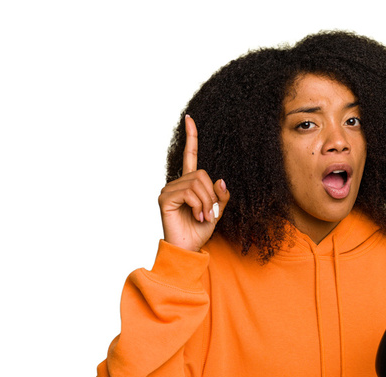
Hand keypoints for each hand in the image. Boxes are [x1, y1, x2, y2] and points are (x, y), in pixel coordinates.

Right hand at [158, 115, 229, 250]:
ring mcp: (169, 190)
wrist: (189, 248)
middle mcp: (177, 183)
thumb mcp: (217, 211)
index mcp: (189, 183)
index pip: (190, 155)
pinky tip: (197, 216)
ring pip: (197, 184)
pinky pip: (189, 193)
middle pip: (202, 174)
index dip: (192, 137)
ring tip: (203, 216)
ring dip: (206, 202)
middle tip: (209, 212)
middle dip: (211, 195)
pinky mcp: (165, 199)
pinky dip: (199, 205)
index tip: (190, 118)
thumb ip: (221, 195)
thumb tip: (220, 179)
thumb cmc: (200, 230)